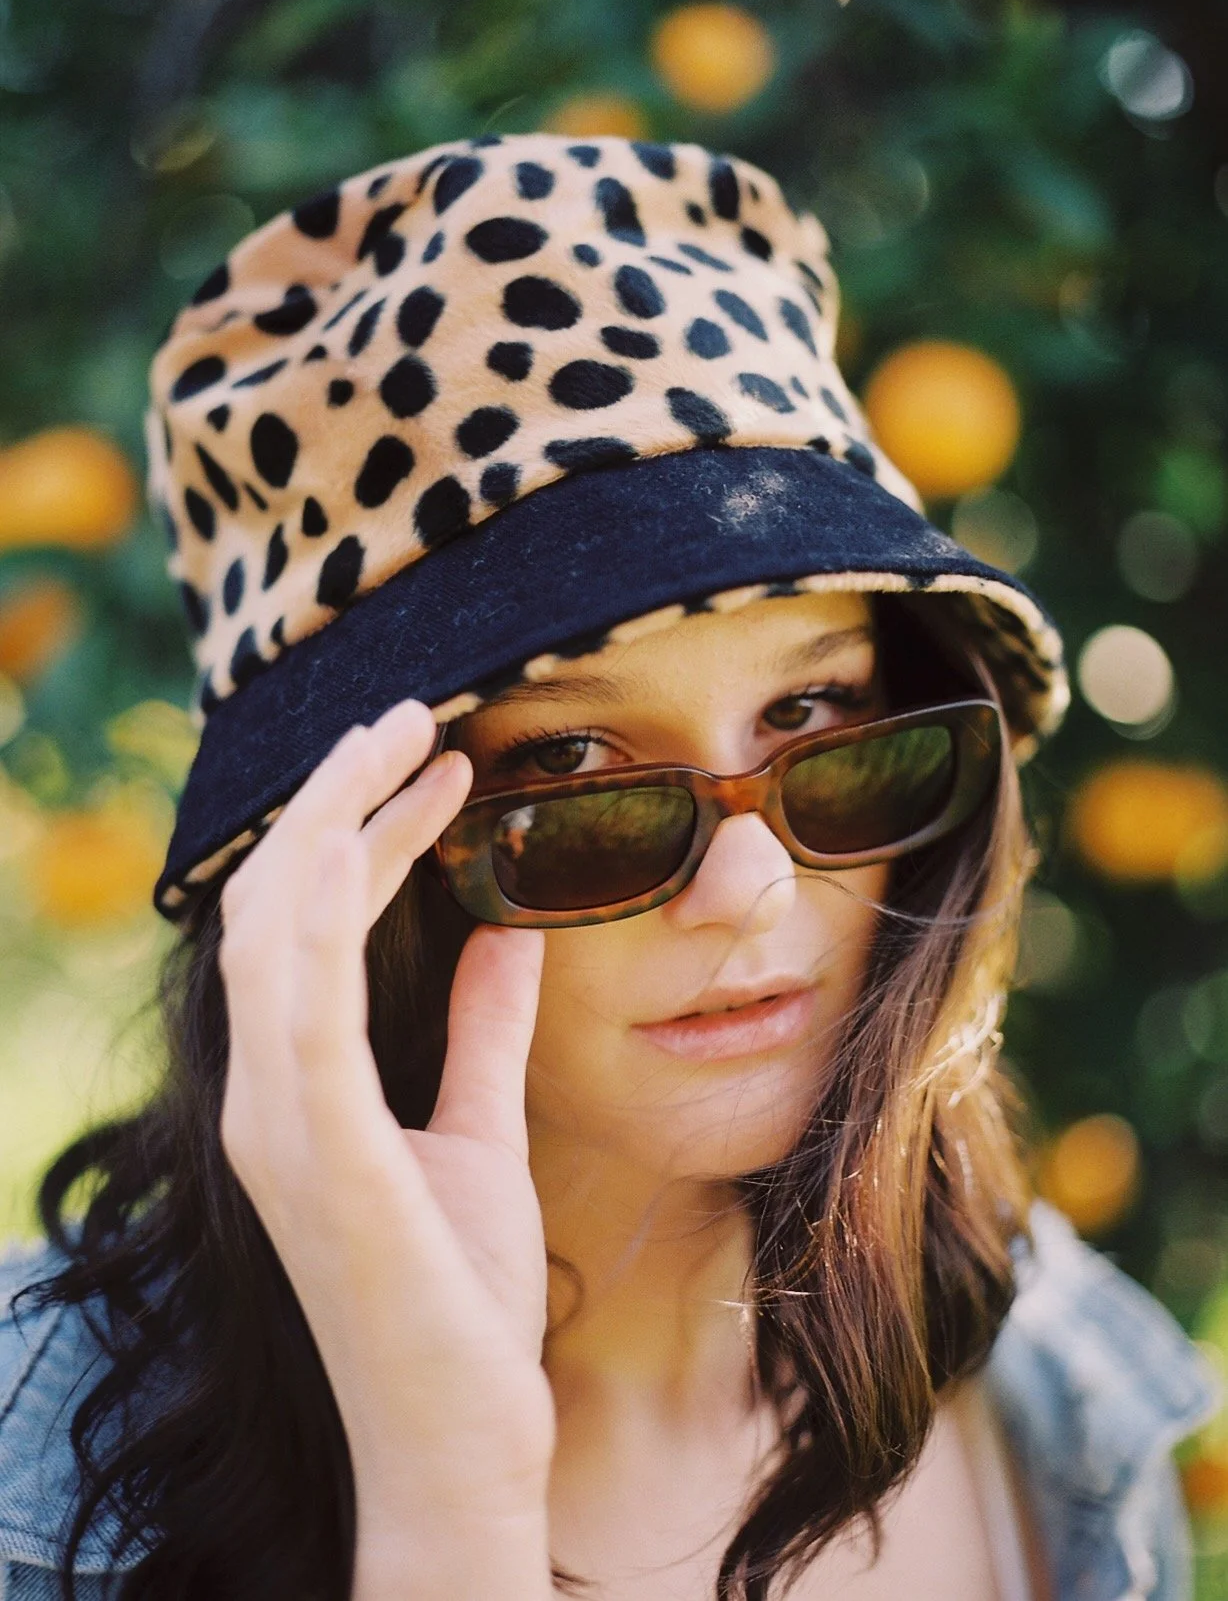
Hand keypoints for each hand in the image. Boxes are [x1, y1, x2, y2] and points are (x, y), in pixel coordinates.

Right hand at [216, 700, 552, 1589]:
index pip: (306, 924)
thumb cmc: (461, 1295)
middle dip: (335, 798)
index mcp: (296, 1087)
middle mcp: (265, 1093)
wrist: (460, 1435)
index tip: (435, 764)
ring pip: (276, 929)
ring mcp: (279, 1123)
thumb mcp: (482, 1131)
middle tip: (413, 717)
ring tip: (411, 738)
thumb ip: (482, 1030)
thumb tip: (503, 929)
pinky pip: (305, 1007)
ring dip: (335, 821)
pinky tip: (383, 834)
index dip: (357, 831)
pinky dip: (330, 913)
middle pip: (275, 904)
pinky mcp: (321, 1155)